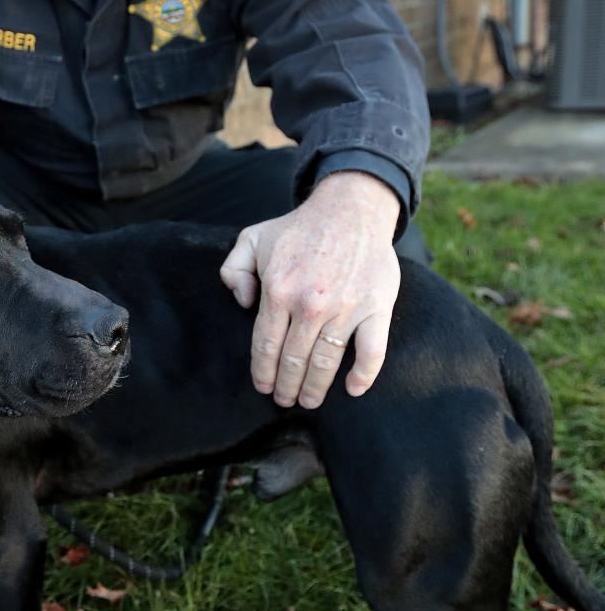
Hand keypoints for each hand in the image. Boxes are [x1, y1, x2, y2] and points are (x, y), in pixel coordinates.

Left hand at [219, 172, 401, 407]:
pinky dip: (363, 376)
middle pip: (293, 360)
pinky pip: (371, 352)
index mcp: (278, 290)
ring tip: (309, 401)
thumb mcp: (252, 237)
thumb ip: (234, 270)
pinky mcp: (376, 308)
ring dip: (315, 388)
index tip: (264, 386)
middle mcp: (309, 304)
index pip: (265, 345)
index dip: (263, 371)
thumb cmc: (300, 228)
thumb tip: (242, 303)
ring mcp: (345, 308)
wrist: (351, 209)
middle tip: (285, 400)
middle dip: (286, 386)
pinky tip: (352, 389)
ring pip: (326, 362)